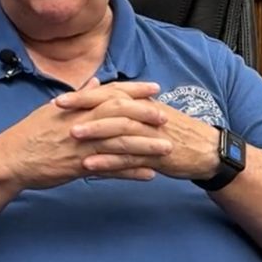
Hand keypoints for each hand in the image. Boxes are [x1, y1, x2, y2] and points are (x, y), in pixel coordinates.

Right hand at [0, 80, 168, 189]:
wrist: (11, 159)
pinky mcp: (79, 167)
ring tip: (167, 148)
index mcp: (76, 107)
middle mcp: (81, 124)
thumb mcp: (52, 109)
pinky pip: (111, 170)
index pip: (110, 93)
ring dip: (146, 145)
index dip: (134, 90)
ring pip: (120, 143)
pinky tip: (149, 174)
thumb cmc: (29, 134)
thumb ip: (79, 97)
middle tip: (167, 118)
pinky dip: (131, 172)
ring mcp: (81, 146)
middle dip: (146, 116)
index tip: (154, 88)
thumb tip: (96, 82)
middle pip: (120, 115)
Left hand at [61, 93, 219, 179]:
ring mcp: (149, 135)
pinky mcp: (155, 156)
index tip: (59, 98)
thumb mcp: (149, 115)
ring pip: (119, 130)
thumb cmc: (173, 132)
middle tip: (56, 107)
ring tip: (71, 134)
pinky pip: (129, 158)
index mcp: (140, 104)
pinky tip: (90, 167)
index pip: (108, 94)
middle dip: (83, 106)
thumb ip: (125, 106)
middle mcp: (143, 115)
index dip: (83, 95)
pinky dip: (109, 162)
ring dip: (95, 131)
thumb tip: (101, 99)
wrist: (205, 151)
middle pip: (110, 105)